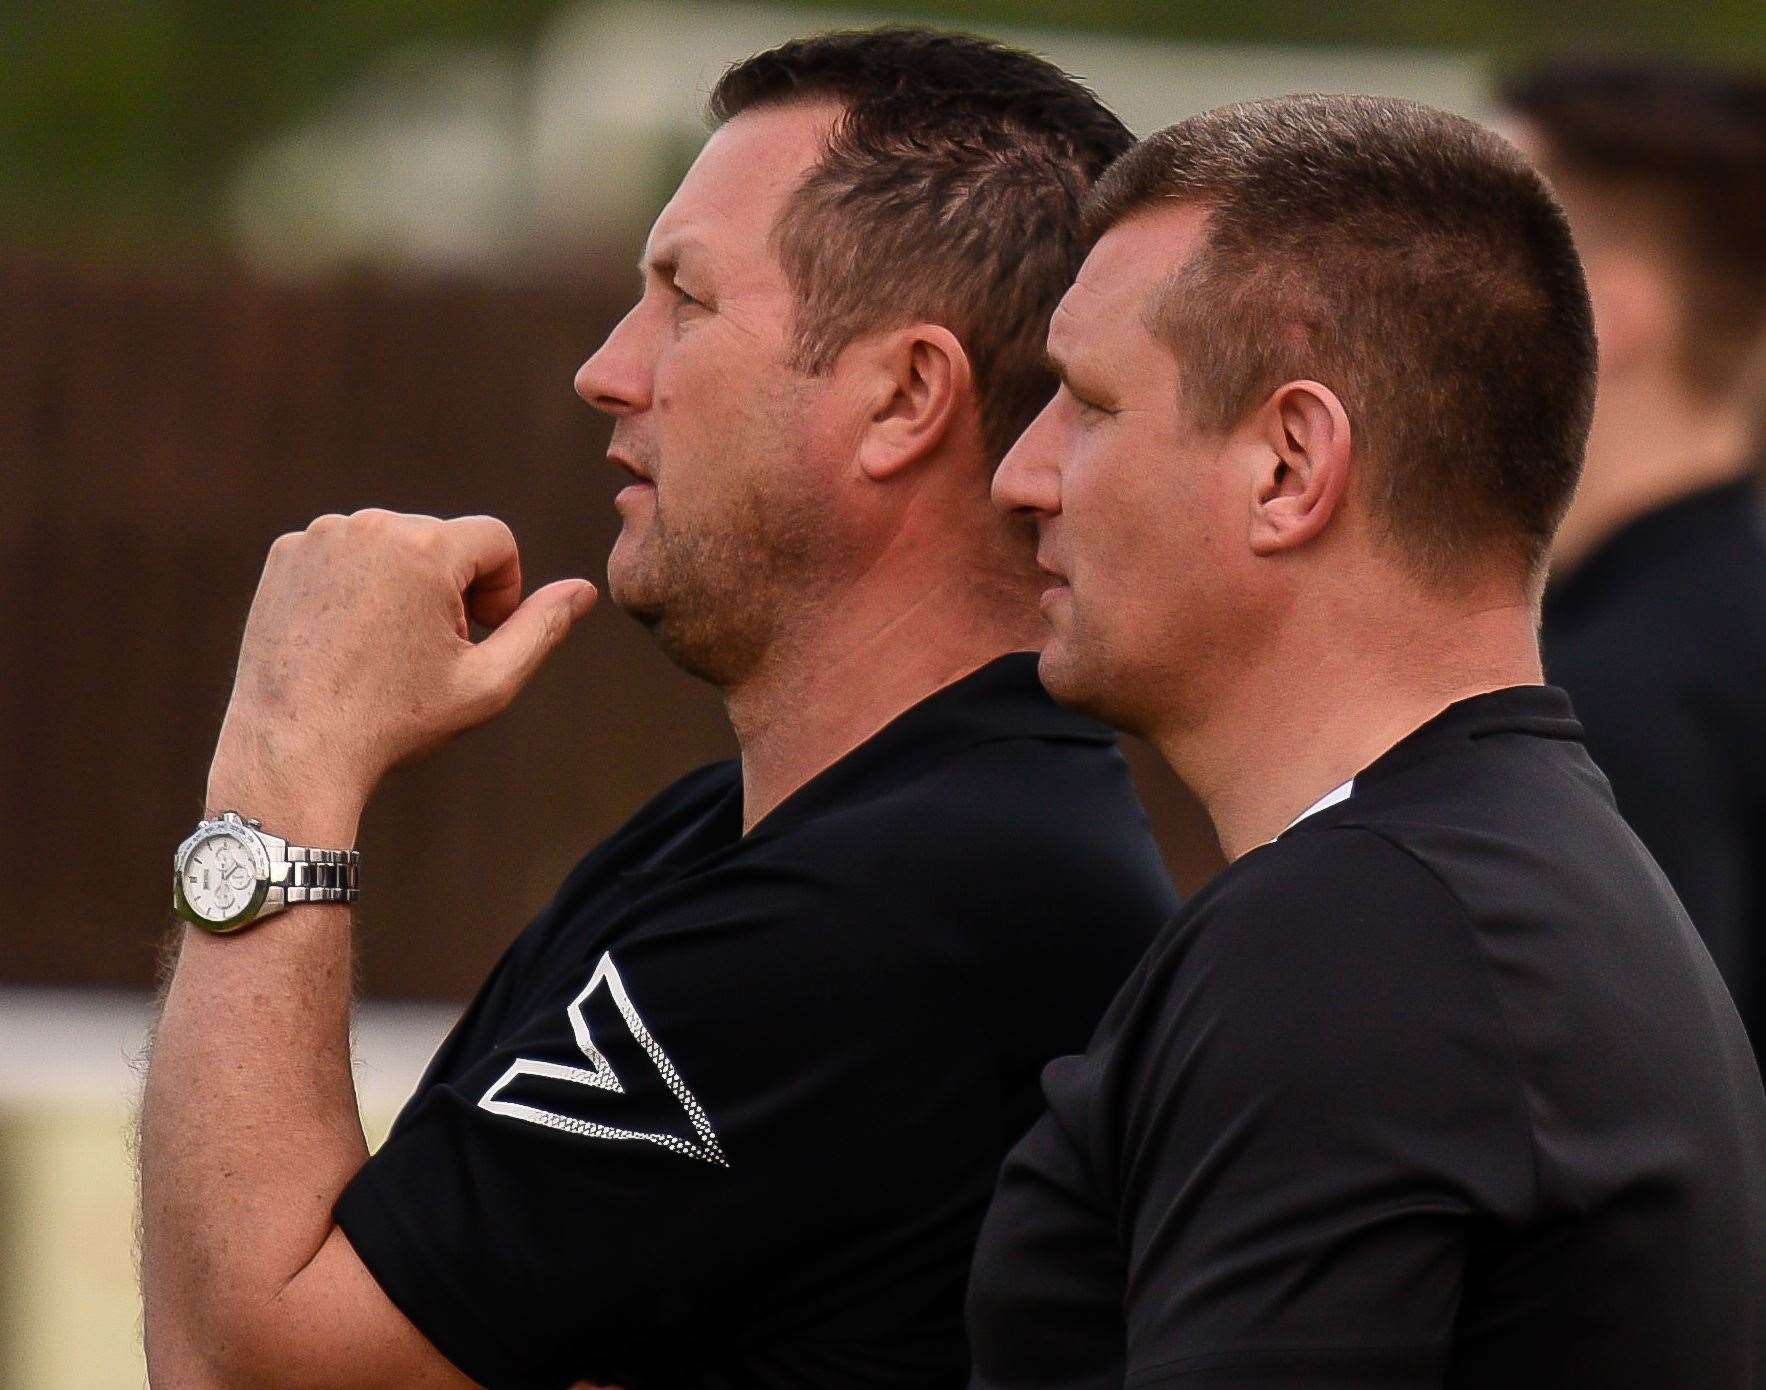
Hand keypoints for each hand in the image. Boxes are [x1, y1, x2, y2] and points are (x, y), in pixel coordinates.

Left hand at [206, 510, 595, 838]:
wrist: (293, 748)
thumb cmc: (396, 720)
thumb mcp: (488, 682)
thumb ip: (541, 628)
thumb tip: (583, 590)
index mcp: (426, 548)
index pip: (496, 541)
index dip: (502, 592)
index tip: (475, 638)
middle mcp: (371, 525)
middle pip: (444, 542)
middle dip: (450, 589)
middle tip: (428, 654)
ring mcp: (322, 536)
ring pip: (394, 546)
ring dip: (404, 586)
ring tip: (385, 649)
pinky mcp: (287, 554)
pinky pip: (346, 554)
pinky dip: (356, 587)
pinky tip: (347, 639)